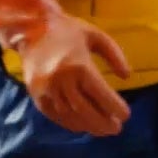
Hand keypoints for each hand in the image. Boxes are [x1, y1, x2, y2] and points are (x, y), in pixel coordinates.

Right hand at [0, 0, 131, 137]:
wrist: (31, 28)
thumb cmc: (68, 31)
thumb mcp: (97, 36)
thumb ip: (115, 55)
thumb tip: (127, 76)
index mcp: (79, 65)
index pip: (101, 94)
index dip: (115, 108)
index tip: (126, 115)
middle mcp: (61, 80)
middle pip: (86, 110)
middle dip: (104, 123)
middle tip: (117, 128)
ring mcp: (47, 89)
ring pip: (71, 116)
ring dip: (89, 126)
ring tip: (103, 129)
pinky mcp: (36, 95)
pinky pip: (55, 116)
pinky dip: (71, 124)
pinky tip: (84, 125)